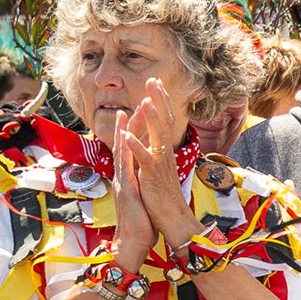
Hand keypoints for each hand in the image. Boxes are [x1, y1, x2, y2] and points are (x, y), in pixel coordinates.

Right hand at [109, 118, 154, 268]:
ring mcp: (122, 183)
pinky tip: (124, 138)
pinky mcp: (126, 191)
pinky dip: (124, 152)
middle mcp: (123, 177)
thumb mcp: (142, 197)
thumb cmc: (140, 223)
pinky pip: (125, 168)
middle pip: (125, 145)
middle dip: (129, 123)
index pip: (132, 149)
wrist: (133, 243)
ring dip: (123, 132)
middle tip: (135, 103)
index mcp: (129, 177)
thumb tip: (144, 174)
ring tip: (125, 112)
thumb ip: (140, 183)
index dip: (136, 130)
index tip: (141, 112)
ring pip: (121, 152)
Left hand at [122, 80, 201, 250]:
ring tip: (144, 100)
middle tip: (153, 80)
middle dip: (158, 100)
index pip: (164, 121)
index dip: (160, 102)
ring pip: (157, 136)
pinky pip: (144, 159)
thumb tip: (151, 141)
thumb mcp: (159, 171)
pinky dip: (136, 146)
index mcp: (164, 152)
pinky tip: (127, 134)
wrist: (173, 220)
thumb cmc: (164, 198)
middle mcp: (164, 154)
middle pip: (164, 121)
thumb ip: (155, 154)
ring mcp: (160, 164)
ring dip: (150, 117)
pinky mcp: (152, 177)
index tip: (156, 84)